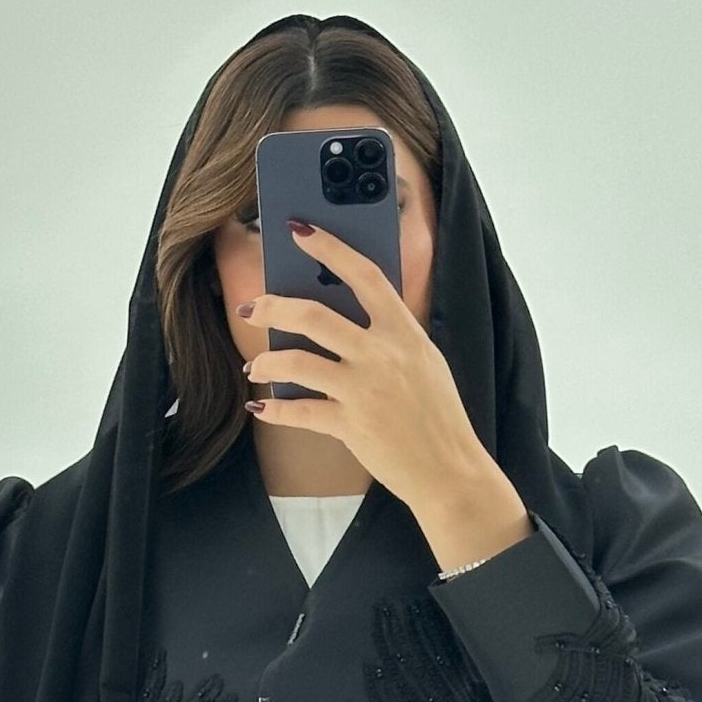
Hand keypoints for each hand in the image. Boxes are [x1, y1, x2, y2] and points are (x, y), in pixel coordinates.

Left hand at [242, 219, 487, 510]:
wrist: (449, 470)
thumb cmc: (437, 415)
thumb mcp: (424, 362)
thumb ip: (390, 336)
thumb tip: (343, 313)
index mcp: (404, 332)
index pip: (364, 275)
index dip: (329, 248)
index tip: (299, 230)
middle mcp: (382, 355)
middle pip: (313, 315)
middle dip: (273, 307)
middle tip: (252, 308)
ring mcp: (364, 390)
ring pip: (296, 362)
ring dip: (266, 361)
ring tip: (255, 365)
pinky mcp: (350, 426)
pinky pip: (299, 411)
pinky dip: (274, 409)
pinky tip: (261, 406)